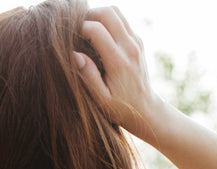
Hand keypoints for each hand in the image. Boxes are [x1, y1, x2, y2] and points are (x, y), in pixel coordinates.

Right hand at [73, 7, 160, 141]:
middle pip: (107, 13)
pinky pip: (121, 20)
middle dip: (88, 16)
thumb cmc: (120, 108)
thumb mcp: (101, 99)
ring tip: (87, 30)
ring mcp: (136, 41)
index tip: (70, 39)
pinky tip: (98, 35)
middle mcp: (129, 47)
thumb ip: (88, 76)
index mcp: (118, 62)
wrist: (145, 108)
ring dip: (98, 15)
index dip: (79, 29)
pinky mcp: (137, 40)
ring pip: (115, 11)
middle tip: (77, 29)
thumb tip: (74, 54)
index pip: (96, 30)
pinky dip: (107, 21)